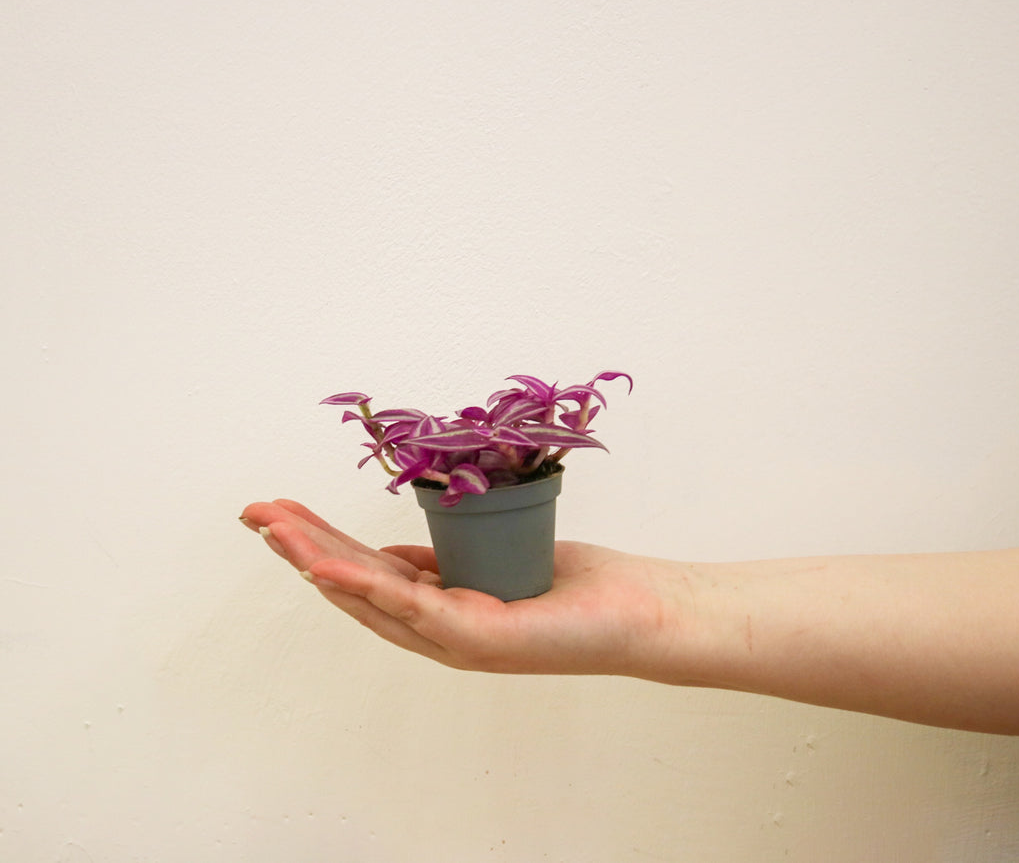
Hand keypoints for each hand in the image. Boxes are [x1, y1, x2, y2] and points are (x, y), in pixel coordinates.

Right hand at [239, 499, 697, 677]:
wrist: (634, 613)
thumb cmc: (571, 586)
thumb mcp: (490, 561)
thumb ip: (440, 563)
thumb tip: (392, 553)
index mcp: (437, 608)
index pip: (364, 572)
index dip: (317, 542)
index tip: (280, 510)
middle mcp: (436, 629)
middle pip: (352, 585)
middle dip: (300, 547)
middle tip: (255, 513)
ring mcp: (453, 638)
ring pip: (369, 597)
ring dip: (316, 560)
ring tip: (275, 529)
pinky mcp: (477, 637)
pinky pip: (411, 606)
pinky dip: (365, 584)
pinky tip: (327, 566)